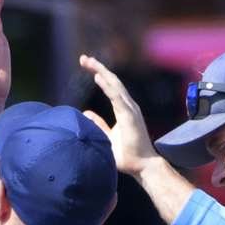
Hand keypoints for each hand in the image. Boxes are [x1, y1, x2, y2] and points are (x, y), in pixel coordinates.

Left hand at [79, 53, 160, 175]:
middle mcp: (129, 106)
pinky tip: (98, 77)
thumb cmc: (127, 155)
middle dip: (98, 68)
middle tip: (83, 58)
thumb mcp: (107, 137)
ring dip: (101, 72)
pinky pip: (117, 97)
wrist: (142, 166)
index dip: (99, 74)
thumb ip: (98, 124)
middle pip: (112, 81)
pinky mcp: (130, 116)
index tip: (86, 65)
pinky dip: (107, 86)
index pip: (111, 87)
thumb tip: (86, 113)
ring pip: (115, 85)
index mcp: (124, 109)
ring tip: (88, 62)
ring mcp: (130, 110)